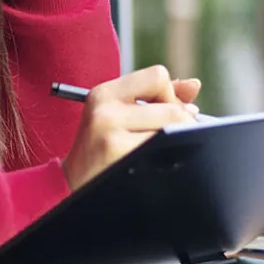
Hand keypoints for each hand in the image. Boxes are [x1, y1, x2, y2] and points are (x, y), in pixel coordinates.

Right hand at [61, 66, 204, 188]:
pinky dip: (167, 155)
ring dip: (176, 139)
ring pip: (170, 127)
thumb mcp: (117, 116)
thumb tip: (194, 85)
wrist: (68, 187)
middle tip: (173, 135)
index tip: (168, 111)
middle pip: (171, 107)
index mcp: (103, 93)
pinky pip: (162, 149)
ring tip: (161, 148)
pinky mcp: (118, 154)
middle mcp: (105, 109)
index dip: (171, 94)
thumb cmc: (100, 150)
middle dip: (181, 122)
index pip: (158, 76)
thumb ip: (155, 97)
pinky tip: (154, 162)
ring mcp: (110, 133)